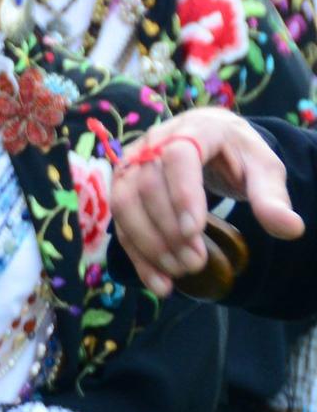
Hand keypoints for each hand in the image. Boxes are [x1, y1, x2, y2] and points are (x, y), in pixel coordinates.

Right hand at [113, 108, 303, 294]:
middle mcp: (154, 141)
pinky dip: (136, 255)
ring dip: (148, 243)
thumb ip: (273, 198)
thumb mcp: (264, 170)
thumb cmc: (239, 156)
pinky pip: (119, 221)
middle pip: (147, 185)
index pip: (178, 155)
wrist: (210, 143)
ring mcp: (131, 163)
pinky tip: (159, 282)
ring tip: (180, 271)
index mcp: (196, 128)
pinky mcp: (120, 186)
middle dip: (168, 230)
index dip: (181, 193)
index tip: (194, 232)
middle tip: (195, 263)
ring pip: (124, 203)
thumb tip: (291, 228)